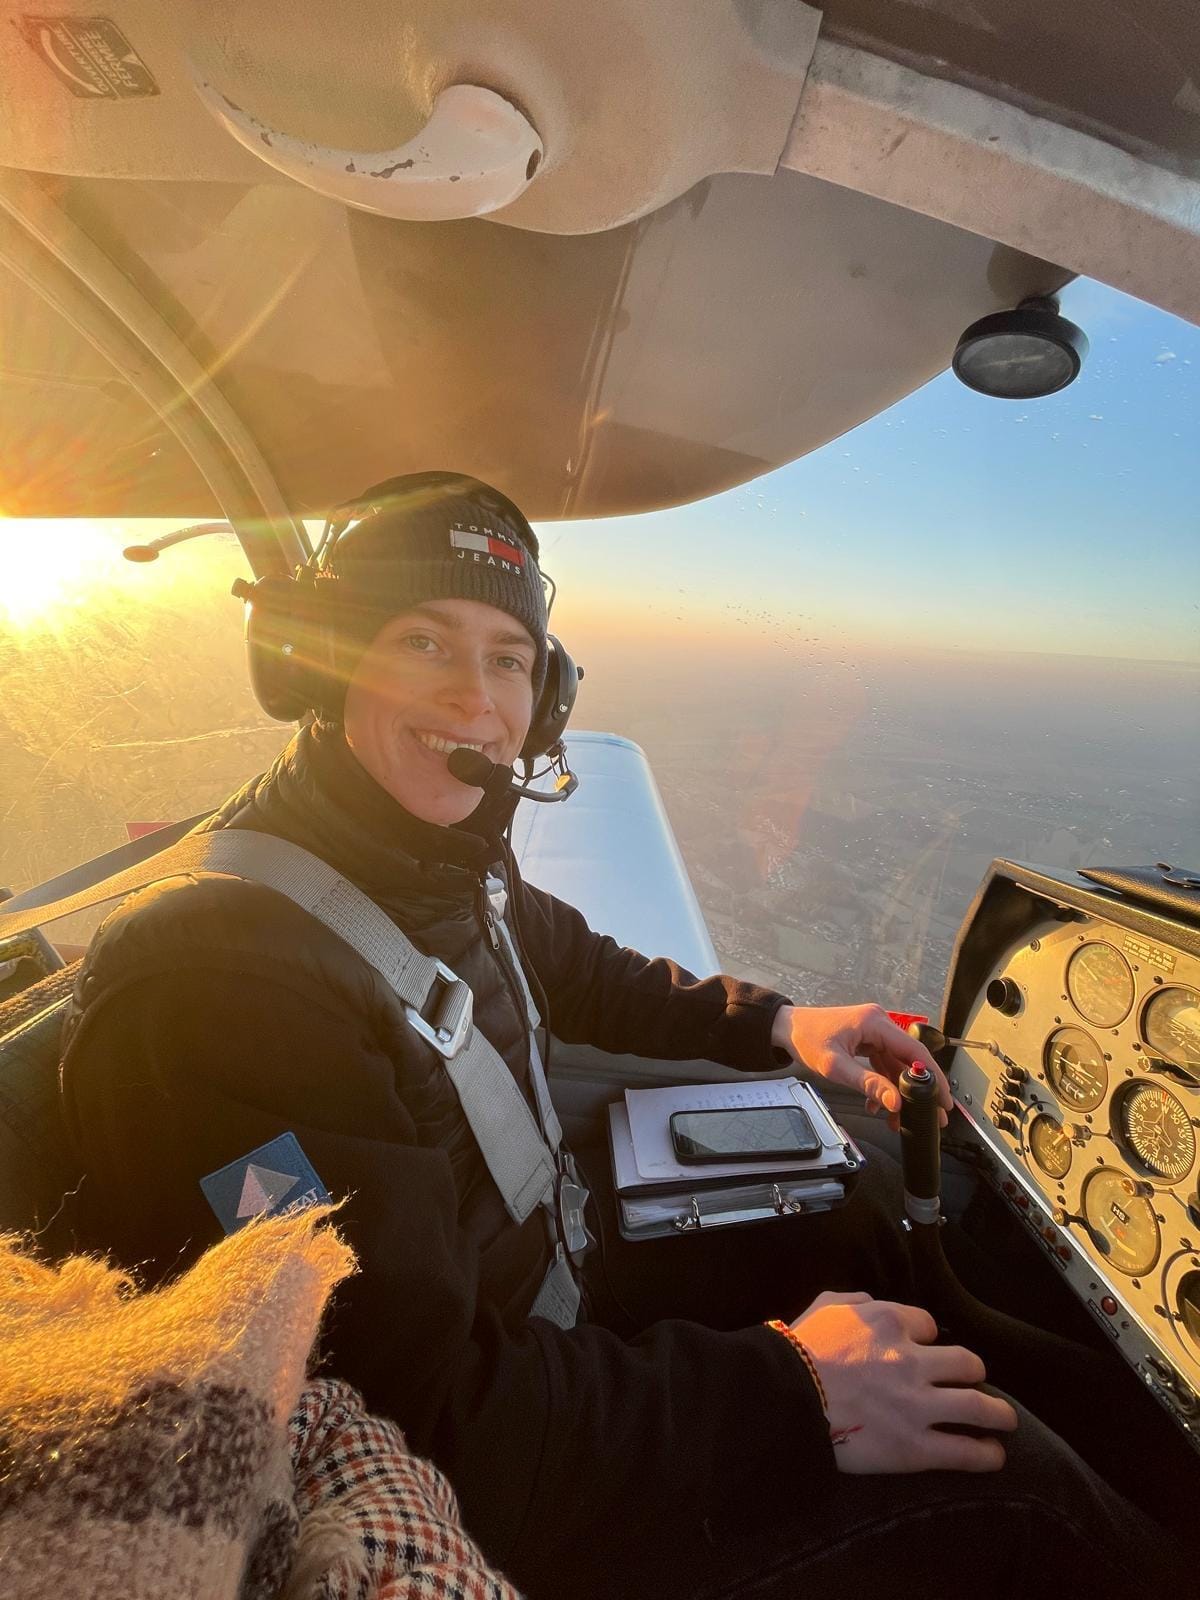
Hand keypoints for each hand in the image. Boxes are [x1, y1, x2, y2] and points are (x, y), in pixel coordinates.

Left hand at [772, 1002, 950, 1130]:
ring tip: (898, 1118)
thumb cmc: (806, 1039)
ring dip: (897, 1092)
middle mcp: (880, 1023)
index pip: (914, 1051)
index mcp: (875, 1022)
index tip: (944, 1098)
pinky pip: (884, 1064)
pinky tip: (877, 1104)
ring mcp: (874, 1031)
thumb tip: (894, 1102)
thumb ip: (868, 1084)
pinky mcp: (868, 1039)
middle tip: (932, 1116)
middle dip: (918, 1090)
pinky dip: (883, 1084)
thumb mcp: (836, 1067)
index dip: (933, 1076)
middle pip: (909, 1059)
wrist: (786, 1028)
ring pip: (896, 1065)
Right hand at [790, 1291, 1016, 1473]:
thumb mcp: (826, 1306)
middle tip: (976, 1383)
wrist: (786, 1397)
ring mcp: (917, 1406)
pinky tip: (995, 1456)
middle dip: (975, 1373)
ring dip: (999, 1413)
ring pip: (978, 1406)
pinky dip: (986, 1455)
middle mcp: (911, 1360)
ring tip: (1006, 1420)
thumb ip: (856, 1301)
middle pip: (966, 1363)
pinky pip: (963, 1451)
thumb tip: (875, 1304)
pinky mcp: (915, 1448)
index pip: (929, 1325)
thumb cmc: (798, 1350)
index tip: (926, 1351)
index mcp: (888, 1322)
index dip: (929, 1339)